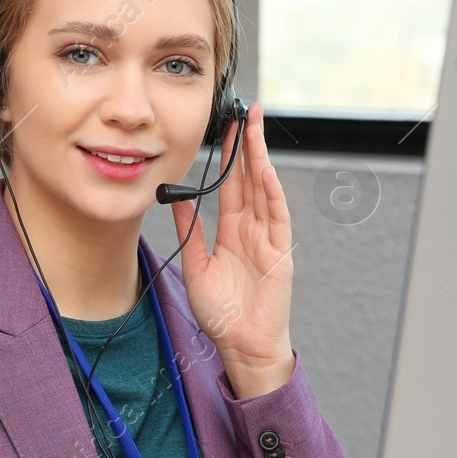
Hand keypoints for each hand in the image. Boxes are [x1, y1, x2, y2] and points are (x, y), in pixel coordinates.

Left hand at [169, 102, 295, 398]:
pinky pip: (276, 217)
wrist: (242, 346)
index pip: (231, 185)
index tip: (224, 128)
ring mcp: (268, 239)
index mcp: (233, 232)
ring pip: (265, 189)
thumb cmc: (223, 314)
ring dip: (260, 157)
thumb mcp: (196, 265)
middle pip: (250, 178)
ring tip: (254, 126)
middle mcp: (252, 230)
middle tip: (244, 111)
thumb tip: (175, 199)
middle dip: (247, 144)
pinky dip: (271, 192)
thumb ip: (189, 231)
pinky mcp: (280, 253)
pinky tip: (263, 169)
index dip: (228, 157)